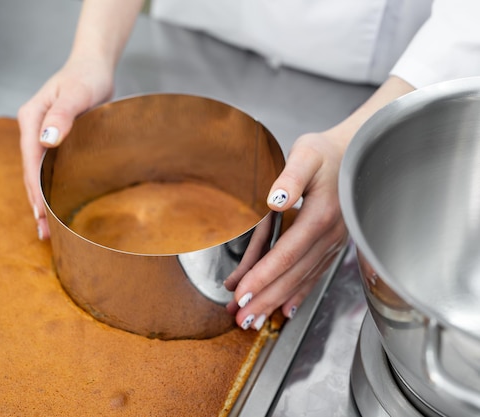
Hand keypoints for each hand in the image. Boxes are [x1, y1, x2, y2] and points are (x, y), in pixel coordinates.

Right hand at [17, 57, 113, 239]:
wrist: (94, 67)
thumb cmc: (86, 76)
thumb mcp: (77, 93)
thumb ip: (62, 115)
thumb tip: (47, 140)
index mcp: (31, 118)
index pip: (30, 159)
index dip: (35, 187)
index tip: (42, 210)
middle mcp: (33, 129)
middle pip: (30, 171)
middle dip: (36, 202)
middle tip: (44, 230)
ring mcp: (42, 136)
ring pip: (38, 174)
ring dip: (41, 200)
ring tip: (47, 228)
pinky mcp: (55, 141)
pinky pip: (49, 169)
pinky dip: (51, 188)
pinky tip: (56, 205)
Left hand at [224, 131, 347, 329]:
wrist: (356, 155)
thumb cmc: (326, 153)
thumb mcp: (307, 154)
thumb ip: (291, 177)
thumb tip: (275, 199)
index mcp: (319, 215)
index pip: (286, 255)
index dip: (262, 277)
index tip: (240, 295)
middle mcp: (329, 236)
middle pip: (293, 276)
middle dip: (265, 299)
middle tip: (241, 320)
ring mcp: (333, 244)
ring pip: (302, 281)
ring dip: (276, 302)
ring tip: (253, 321)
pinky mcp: (332, 246)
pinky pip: (314, 276)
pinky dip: (298, 295)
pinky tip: (285, 311)